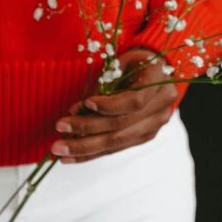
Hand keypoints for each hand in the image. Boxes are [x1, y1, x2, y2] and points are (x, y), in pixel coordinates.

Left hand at [51, 48, 177, 162]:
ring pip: (117, 142)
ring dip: (85, 148)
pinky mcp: (145, 137)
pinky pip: (117, 148)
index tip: (86, 103)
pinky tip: (71, 157)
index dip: (110, 105)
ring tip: (60, 150)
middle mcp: (161, 107)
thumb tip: (76, 111)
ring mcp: (155, 126)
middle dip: (87, 129)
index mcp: (158, 82)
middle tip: (60, 128)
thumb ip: (104, 85)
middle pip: (122, 125)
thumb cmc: (135, 63)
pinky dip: (92, 153)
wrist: (157, 73)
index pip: (135, 100)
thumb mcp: (122, 63)